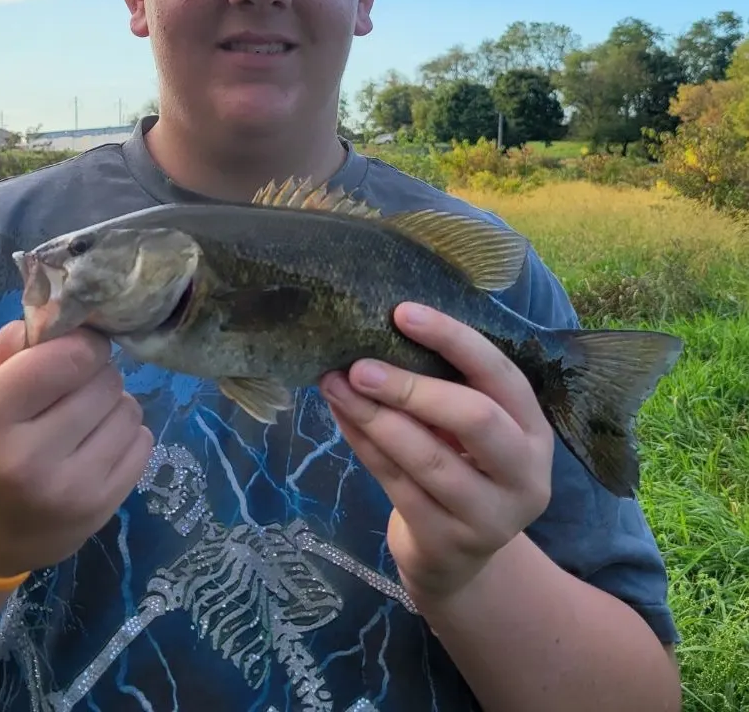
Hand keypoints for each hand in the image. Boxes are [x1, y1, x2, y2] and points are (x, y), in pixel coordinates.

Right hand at [0, 321, 153, 578]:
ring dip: (113, 405)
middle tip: (73, 390)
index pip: (71, 355)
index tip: (75, 350)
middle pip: (105, 381)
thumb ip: (17, 346)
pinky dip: (126, 435)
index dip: (83, 344)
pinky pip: (143, 442)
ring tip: (84, 420)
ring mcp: (70, 490)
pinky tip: (95, 445)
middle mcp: (28, 456)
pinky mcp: (102, 510)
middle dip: (96, 375)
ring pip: (130, 409)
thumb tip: (69, 308)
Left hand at [319, 302, 554, 604]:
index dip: (453, 339)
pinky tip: (342, 416)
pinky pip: (397, 484)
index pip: (500, 373)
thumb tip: (377, 328)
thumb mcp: (469, 427)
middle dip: (411, 387)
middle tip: (359, 366)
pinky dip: (364, 444)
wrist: (455, 556)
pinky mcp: (448, 542)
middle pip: (474, 418)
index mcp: (534, 429)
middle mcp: (525, 474)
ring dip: (374, 416)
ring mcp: (491, 516)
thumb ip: (443, 384)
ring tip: (334, 384)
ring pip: (428, 457)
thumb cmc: (459, 465)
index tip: (402, 313)